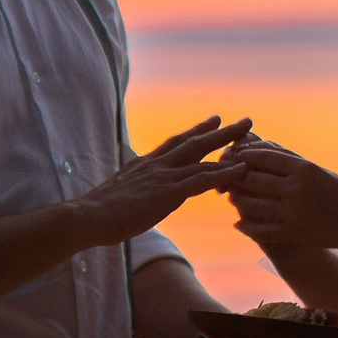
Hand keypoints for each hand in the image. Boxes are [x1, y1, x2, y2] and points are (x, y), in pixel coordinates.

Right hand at [66, 117, 251, 245]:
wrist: (87, 217)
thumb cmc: (98, 213)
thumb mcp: (118, 193)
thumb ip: (132, 188)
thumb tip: (132, 192)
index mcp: (144, 164)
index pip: (176, 143)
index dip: (197, 132)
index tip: (214, 121)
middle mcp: (156, 164)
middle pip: (194, 142)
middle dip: (220, 131)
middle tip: (244, 121)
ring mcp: (163, 177)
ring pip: (202, 156)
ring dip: (229, 146)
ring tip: (251, 137)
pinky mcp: (168, 193)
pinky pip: (202, 180)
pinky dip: (223, 173)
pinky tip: (240, 170)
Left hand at [224, 140, 337, 250]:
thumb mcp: (316, 170)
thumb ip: (288, 159)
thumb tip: (259, 146)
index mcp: (304, 169)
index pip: (264, 157)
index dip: (244, 156)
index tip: (235, 156)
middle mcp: (298, 189)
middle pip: (253, 180)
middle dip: (235, 178)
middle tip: (225, 177)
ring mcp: (295, 213)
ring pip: (253, 205)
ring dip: (238, 201)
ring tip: (232, 198)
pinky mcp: (295, 233)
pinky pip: (262, 231)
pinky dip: (247, 227)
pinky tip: (239, 223)